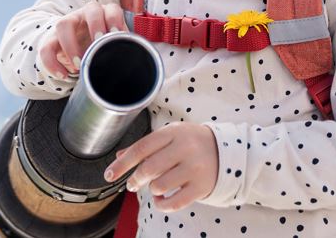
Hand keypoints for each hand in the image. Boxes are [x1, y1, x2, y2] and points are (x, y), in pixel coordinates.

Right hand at [39, 2, 126, 78]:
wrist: (78, 49)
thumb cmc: (103, 47)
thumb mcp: (114, 45)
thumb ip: (126, 48)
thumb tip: (144, 59)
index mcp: (105, 14)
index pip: (111, 8)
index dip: (114, 20)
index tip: (116, 35)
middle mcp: (85, 15)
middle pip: (90, 9)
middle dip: (95, 25)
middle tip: (98, 45)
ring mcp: (67, 25)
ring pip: (63, 24)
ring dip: (71, 45)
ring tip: (79, 66)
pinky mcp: (51, 39)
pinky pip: (46, 47)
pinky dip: (52, 63)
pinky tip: (63, 75)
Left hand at [104, 123, 219, 211]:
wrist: (226, 150)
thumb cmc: (191, 142)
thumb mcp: (170, 136)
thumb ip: (146, 146)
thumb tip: (120, 157)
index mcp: (174, 132)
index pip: (141, 148)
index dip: (122, 164)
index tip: (109, 175)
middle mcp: (185, 148)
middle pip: (149, 168)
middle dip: (135, 179)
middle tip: (133, 184)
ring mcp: (195, 168)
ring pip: (159, 186)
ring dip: (152, 189)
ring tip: (156, 186)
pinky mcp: (201, 186)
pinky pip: (173, 202)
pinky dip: (161, 204)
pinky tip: (162, 198)